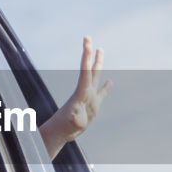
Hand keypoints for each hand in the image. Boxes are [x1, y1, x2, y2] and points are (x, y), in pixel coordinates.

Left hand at [39, 37, 112, 159]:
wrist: (61, 133)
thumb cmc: (65, 128)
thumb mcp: (71, 124)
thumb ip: (75, 120)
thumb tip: (76, 118)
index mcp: (81, 92)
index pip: (85, 70)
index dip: (87, 55)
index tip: (87, 42)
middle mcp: (85, 92)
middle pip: (89, 69)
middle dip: (89, 53)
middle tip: (88, 38)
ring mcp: (89, 98)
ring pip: (96, 77)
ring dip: (98, 63)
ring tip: (101, 50)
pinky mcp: (92, 106)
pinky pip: (101, 94)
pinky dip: (106, 87)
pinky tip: (110, 82)